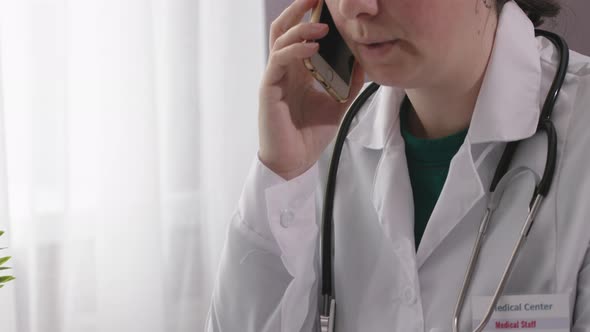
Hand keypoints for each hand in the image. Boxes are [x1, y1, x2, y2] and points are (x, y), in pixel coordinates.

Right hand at [258, 0, 364, 179]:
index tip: (326, 2)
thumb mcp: (337, 104)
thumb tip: (364, 61)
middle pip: (284, 27)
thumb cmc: (310, 134)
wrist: (294, 162)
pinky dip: (295, 49)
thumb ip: (348, 83)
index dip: (309, 14)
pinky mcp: (269, 88)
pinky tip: (313, 46)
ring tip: (323, 24)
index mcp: (297, 70)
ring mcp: (275, 77)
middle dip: (299, 8)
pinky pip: (279, 60)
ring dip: (301, 27)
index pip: (299, 34)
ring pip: (280, 39)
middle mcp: (284, 69)